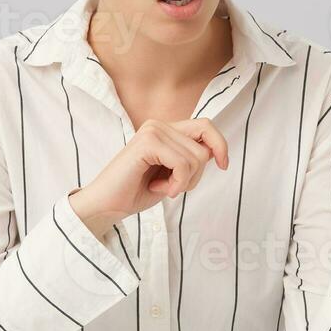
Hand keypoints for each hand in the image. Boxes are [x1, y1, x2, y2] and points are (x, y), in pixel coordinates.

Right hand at [67, 118, 228, 237]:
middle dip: (195, 175)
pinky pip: (183, 164)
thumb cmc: (137, 191)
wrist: (107, 205)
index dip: (219, 144)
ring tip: (160, 187)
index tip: (223, 165)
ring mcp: (152, 131)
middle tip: (172, 187)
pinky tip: (157, 188)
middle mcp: (158, 124)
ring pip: (195, 158)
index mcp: (165, 129)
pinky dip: (176, 183)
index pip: (206, 126)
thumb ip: (190, 159)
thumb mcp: (173, 174)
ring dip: (183, 182)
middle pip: (203, 147)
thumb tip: (214, 152)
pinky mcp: (147, 143)